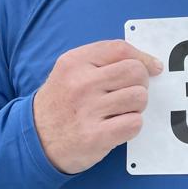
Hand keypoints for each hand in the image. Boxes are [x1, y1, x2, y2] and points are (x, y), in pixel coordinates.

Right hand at [33, 39, 162, 173]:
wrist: (35, 139)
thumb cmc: (62, 102)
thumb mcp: (71, 71)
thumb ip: (103, 61)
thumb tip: (149, 63)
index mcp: (74, 62)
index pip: (121, 49)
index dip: (143, 58)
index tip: (152, 67)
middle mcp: (80, 83)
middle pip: (135, 72)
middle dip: (141, 83)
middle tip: (131, 92)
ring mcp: (87, 110)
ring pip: (139, 97)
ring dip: (137, 106)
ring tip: (121, 110)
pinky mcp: (95, 136)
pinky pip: (134, 123)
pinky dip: (132, 125)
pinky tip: (118, 126)